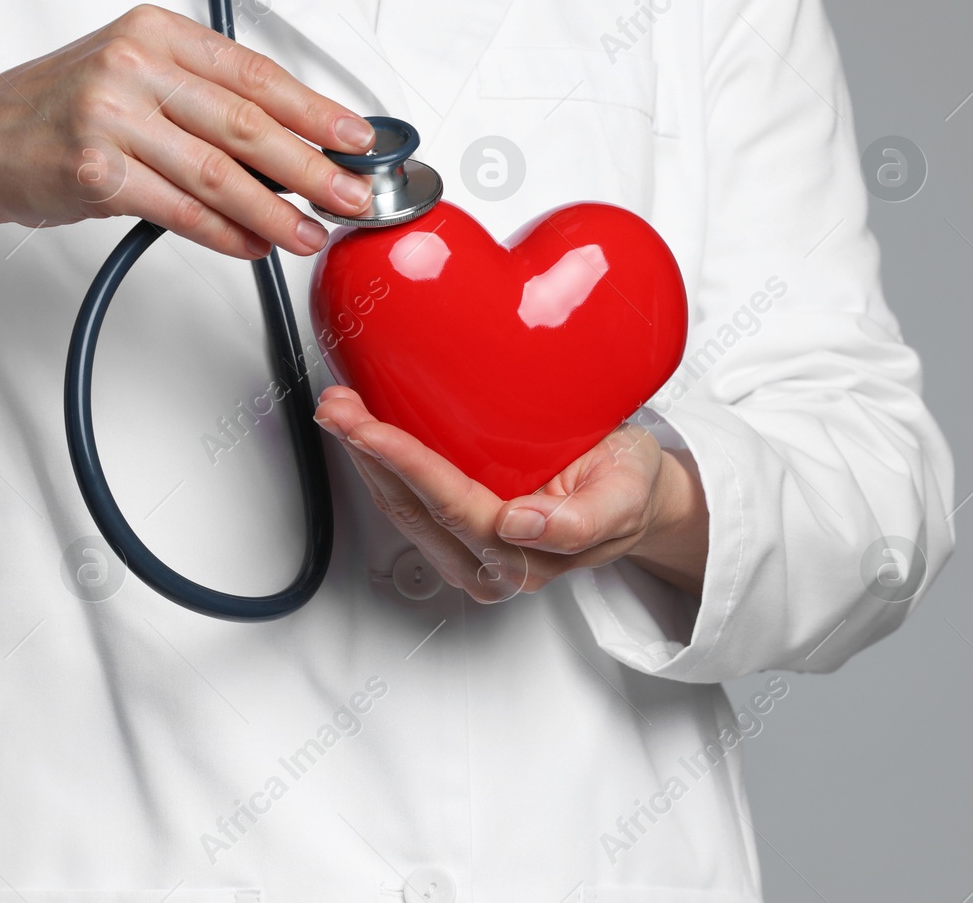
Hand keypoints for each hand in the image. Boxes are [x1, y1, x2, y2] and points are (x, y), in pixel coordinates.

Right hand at [0, 4, 377, 270]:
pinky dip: (226, 234)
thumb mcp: (138, 73)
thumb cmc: (66, 106)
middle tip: (351, 195)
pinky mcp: (95, 171)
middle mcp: (134, 66)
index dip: (316, 111)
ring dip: (275, 212)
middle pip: (247, 125)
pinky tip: (254, 245)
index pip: (256, 74)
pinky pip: (181, 211)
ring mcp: (111, 117)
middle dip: (312, 168)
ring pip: (219, 174)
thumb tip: (300, 141)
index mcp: (157, 32)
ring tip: (310, 234)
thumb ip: (210, 97)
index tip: (357, 139)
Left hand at [314, 386, 709, 602]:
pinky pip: (408, 504)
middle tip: (337, 407)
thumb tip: (519, 526)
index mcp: (528, 558)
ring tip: (340, 411)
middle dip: (368, 456)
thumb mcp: (626, 493)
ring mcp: (468, 555)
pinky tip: (365, 433)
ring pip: (401, 509)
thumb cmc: (629, 487)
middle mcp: (490, 566)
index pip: (452, 507)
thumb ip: (581, 521)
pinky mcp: (456, 538)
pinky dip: (381, 465)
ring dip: (365, 459)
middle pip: (413, 510)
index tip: (371, 429)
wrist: (636, 496)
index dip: (407, 465)